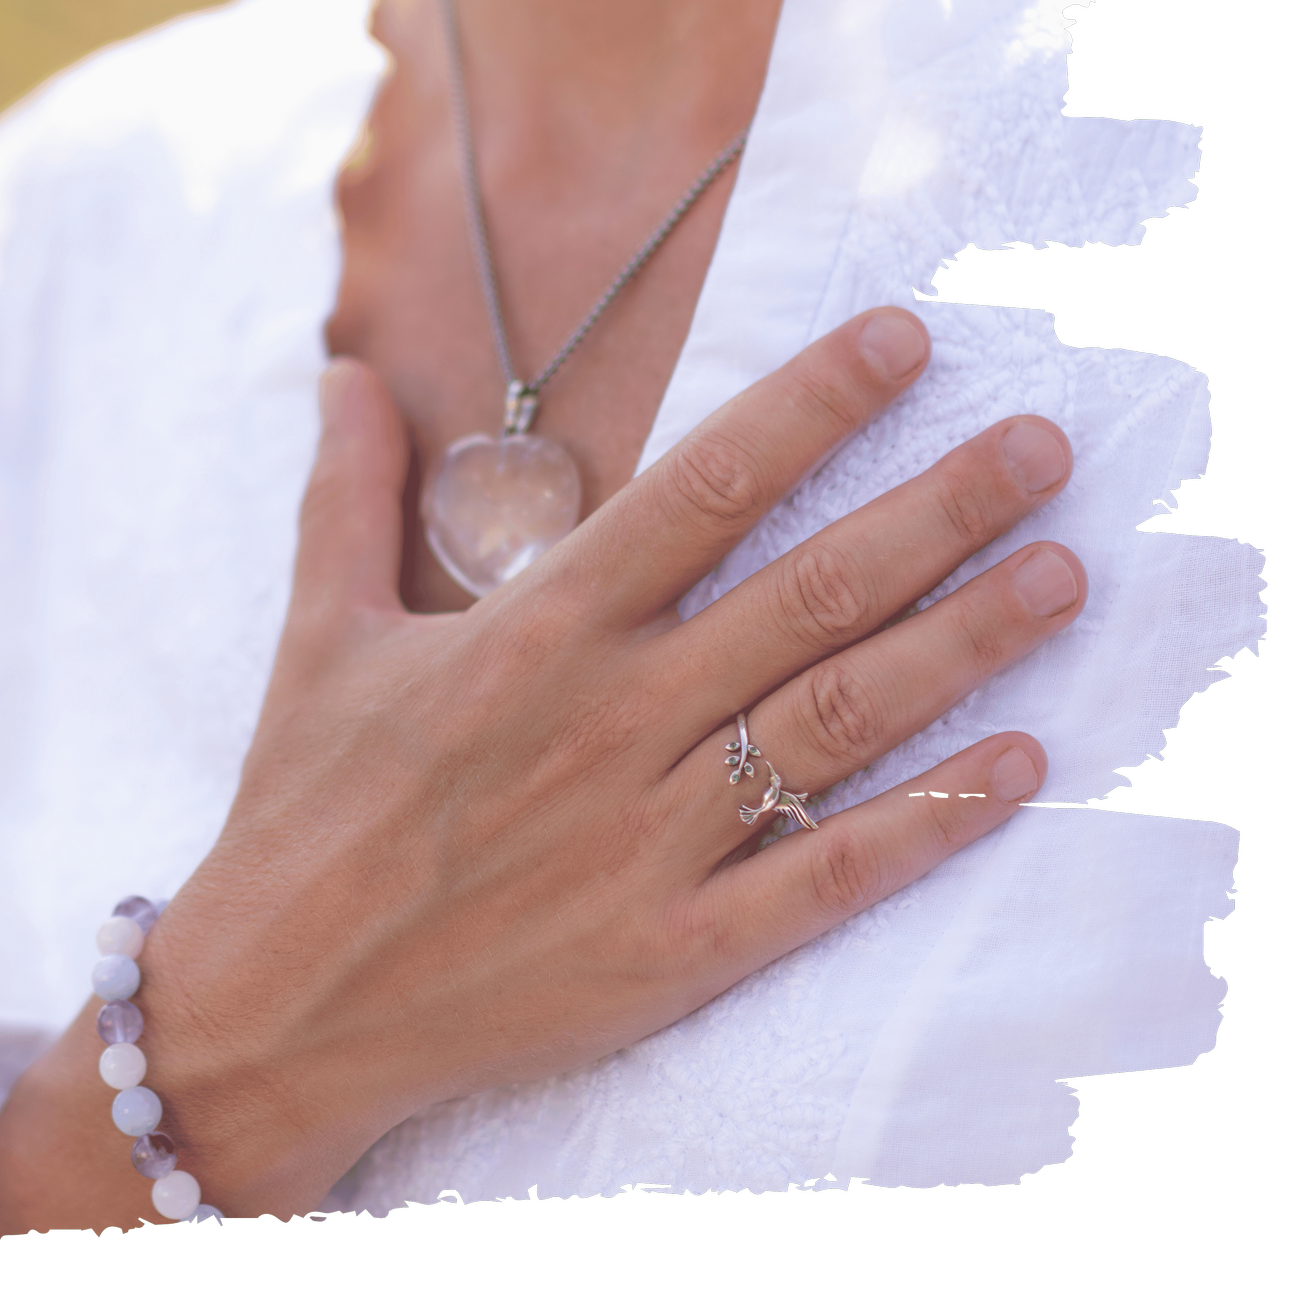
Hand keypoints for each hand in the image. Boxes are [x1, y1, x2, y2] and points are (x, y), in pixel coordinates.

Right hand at [0, 307, 1081, 1234]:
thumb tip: (341, 373)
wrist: (278, 1004)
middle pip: (807, 593)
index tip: (904, 338)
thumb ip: (345, 497)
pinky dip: (926, 823)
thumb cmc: (299, 811)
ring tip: (1062, 576)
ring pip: (838, 722)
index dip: (810, 405)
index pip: (700, 490)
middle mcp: (607, 722)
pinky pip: (822, 876)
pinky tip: (1015, 765)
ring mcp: (647, 840)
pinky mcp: (670, 949)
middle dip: (940, 509)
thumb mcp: (313, 636)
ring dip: (963, 644)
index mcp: (531, 634)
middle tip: (1043, 446)